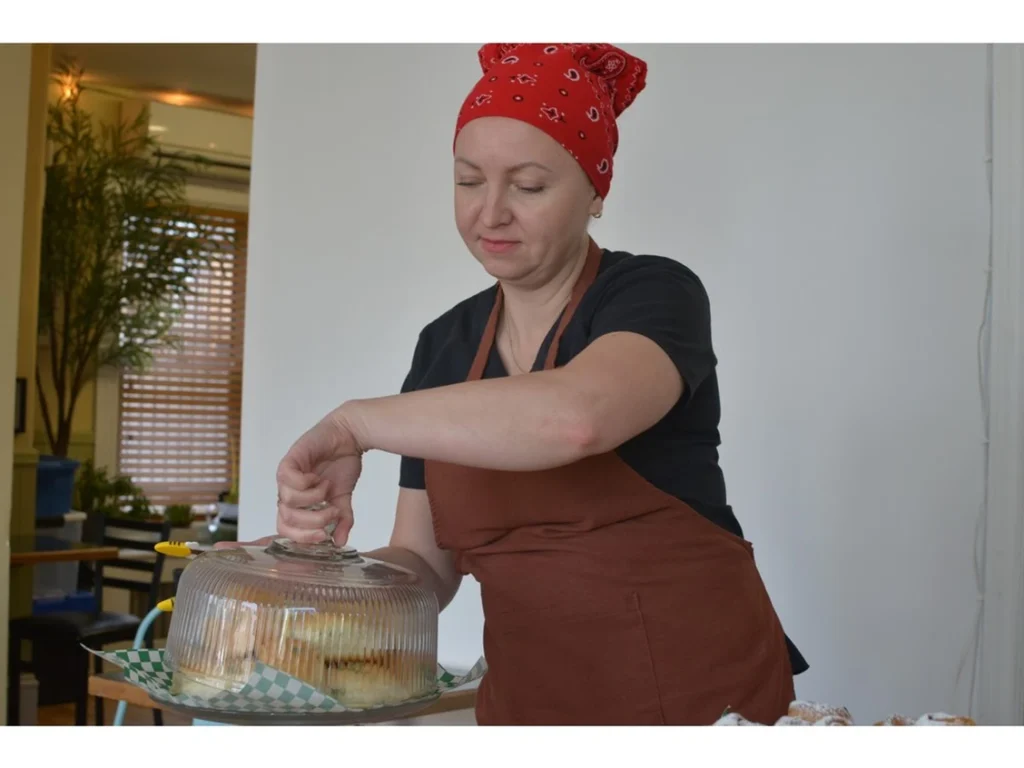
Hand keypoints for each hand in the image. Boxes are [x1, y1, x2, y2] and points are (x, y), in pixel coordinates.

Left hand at [275, 408, 363, 544]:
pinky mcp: (288, 461)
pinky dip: (306, 483)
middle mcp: (288, 493)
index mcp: (297, 505)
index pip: (287, 530)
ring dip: (313, 499)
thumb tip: (340, 543)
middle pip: (286, 520)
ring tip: (327, 488)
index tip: (324, 536)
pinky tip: (317, 477)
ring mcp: (286, 478)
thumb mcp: (343, 498)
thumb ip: (341, 519)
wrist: (348, 437)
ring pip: (287, 501)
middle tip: (332, 512)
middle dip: (312, 522)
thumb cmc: (342, 464)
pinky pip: (288, 480)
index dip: (302, 537)